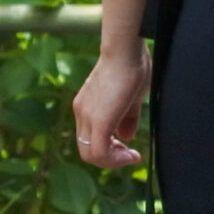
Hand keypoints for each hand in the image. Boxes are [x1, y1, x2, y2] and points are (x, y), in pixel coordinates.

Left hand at [74, 44, 150, 169]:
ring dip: (113, 161)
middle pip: (87, 151)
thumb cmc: (132, 66)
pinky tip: (131, 155)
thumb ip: (127, 119)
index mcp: (87, 107)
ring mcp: (87, 117)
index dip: (108, 149)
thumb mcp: (131, 97)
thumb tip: (126, 137)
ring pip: (91, 155)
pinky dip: (115, 160)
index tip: (127, 147)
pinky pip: (100, 152)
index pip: (89, 139)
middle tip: (129, 154)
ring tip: (130, 156)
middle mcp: (82, 113)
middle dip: (110, 159)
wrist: (126, 51)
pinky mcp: (99, 121)